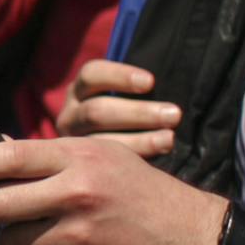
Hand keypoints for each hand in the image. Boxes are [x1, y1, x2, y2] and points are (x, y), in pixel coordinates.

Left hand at [0, 135, 225, 244]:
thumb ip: (52, 158)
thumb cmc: (143, 191)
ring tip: (41, 232)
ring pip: (11, 242)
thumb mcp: (102, 157)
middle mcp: (73, 193)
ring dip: (15, 241)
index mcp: (77, 157)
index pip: (8, 158)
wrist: (193, 237)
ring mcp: (77, 234)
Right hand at [55, 58, 179, 159]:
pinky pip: (105, 168)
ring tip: (169, 139)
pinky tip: (154, 164)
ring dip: (140, 140)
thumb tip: (165, 83)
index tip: (150, 82)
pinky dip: (133, 161)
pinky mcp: (81, 168)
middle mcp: (70, 116)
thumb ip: (137, 90)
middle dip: (139, 113)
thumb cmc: (123, 114)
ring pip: (100, 142)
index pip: (91, 75)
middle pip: (97, 111)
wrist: (93, 153)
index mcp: (78, 90)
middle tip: (174, 114)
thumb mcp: (118, 96)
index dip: (120, 76)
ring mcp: (72, 145)